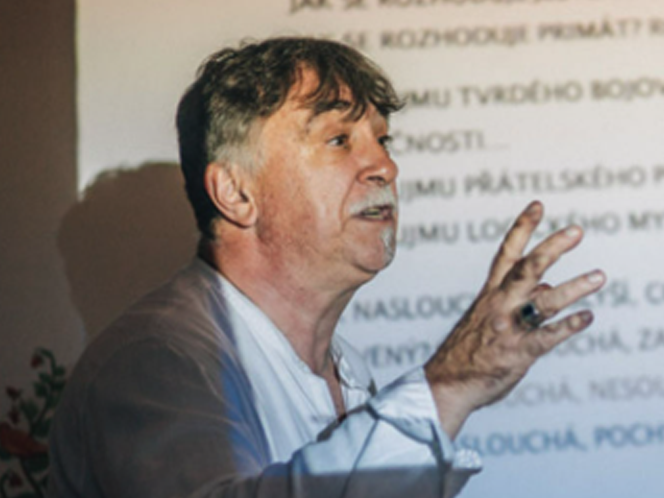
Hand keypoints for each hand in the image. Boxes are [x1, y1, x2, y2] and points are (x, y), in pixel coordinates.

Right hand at [424, 201, 605, 437]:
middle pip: (527, 269)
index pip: (506, 253)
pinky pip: (548, 336)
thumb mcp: (487, 316)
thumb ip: (518, 299)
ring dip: (573, 287)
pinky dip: (569, 325)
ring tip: (598, 276)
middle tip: (577, 231)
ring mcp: (509, 328)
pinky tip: (588, 317)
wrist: (447, 382)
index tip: (538, 206)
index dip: (522, 228)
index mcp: (490, 293)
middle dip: (552, 248)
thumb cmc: (468, 349)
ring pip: (543, 302)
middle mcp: (499, 305)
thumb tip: (550, 287)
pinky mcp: (519, 352)